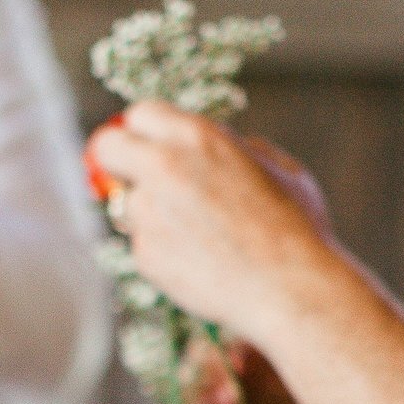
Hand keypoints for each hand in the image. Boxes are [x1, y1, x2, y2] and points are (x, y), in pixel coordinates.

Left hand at [86, 104, 344, 346]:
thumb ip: (237, 149)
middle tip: (133, 177)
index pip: (140, 114)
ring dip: (149, 214)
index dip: (145, 132)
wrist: (291, 288)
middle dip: (116, 159)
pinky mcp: (145, 255)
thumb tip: (220, 144)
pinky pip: (143, 245)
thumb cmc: (296, 227)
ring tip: (198, 236)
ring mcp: (149, 214)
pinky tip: (202, 263)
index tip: (150, 146)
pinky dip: (164, 252)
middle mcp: (164, 168)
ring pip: (127, 204)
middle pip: (107, 147)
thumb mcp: (278, 167)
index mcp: (197, 136)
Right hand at [181, 335, 354, 403]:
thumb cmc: (333, 390)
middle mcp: (221, 402)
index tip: (236, 363)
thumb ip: (274, 349)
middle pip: (187, 393)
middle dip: (208, 394)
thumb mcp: (305, 362)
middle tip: (235, 397)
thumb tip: (238, 350)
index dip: (207, 360)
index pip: (198, 359)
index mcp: (233, 368)